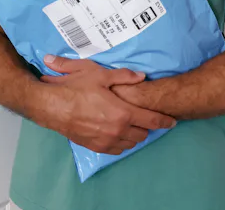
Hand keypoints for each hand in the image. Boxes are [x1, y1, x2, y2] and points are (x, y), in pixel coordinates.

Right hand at [37, 55, 176, 155]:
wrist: (52, 106)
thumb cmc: (76, 88)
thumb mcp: (99, 74)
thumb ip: (123, 76)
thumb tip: (142, 77)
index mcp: (123, 113)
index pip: (152, 120)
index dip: (165, 121)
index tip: (172, 121)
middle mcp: (118, 131)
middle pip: (143, 134)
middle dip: (147, 126)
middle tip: (145, 117)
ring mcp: (106, 141)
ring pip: (130, 144)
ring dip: (135, 135)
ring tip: (131, 125)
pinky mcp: (96, 147)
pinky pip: (117, 149)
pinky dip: (122, 142)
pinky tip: (118, 133)